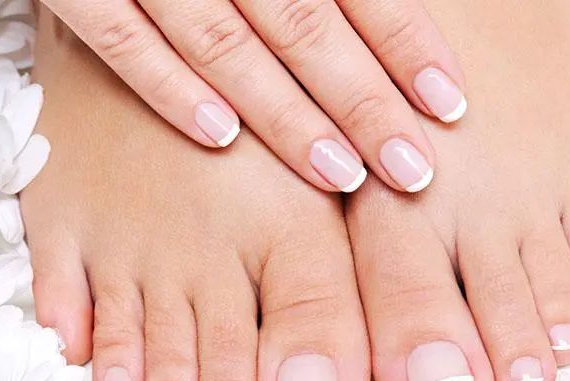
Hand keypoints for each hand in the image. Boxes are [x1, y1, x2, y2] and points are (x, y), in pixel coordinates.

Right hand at [41, 0, 466, 192]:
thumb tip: (388, 16)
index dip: (406, 43)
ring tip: (343, 175)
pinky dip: (168, 86)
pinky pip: (121, 37)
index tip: (447, 105)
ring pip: (225, 43)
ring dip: (286, 114)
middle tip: (412, 170)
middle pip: (306, 25)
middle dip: (364, 102)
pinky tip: (220, 138)